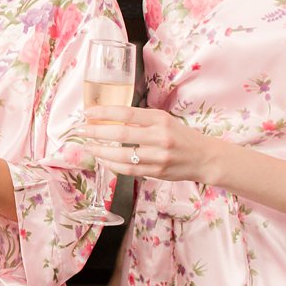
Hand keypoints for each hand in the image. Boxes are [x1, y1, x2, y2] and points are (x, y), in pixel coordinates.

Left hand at [78, 106, 216, 181]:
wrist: (204, 157)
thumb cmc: (181, 136)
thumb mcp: (164, 120)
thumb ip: (140, 119)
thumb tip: (109, 117)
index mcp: (160, 120)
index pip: (126, 113)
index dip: (104, 112)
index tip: (88, 113)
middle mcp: (160, 137)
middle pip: (120, 134)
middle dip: (96, 132)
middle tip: (80, 130)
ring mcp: (159, 157)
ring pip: (122, 156)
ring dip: (100, 151)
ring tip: (88, 146)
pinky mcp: (157, 173)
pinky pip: (129, 170)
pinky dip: (112, 165)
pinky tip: (102, 159)